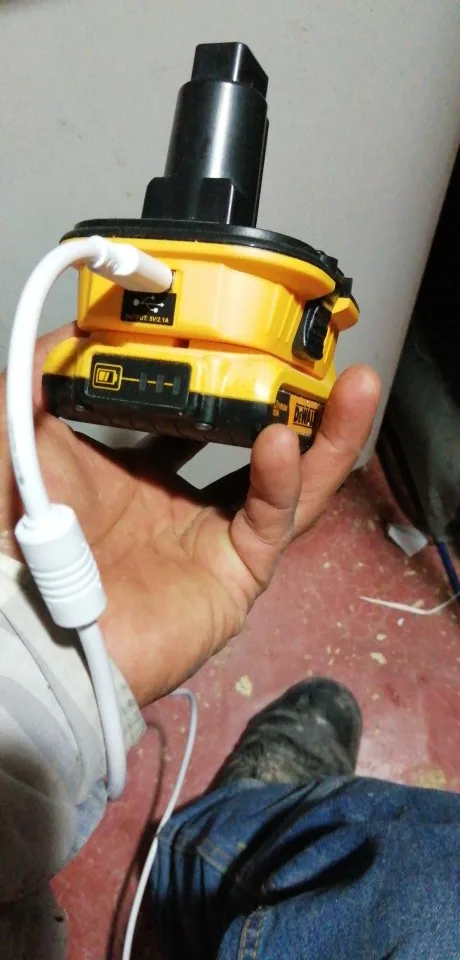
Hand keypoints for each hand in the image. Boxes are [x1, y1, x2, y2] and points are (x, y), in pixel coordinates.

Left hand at [0, 327, 379, 704]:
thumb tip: (79, 325)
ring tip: (356, 387)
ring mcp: (213, 542)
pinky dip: (281, 482)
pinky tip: (280, 442)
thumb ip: (39, 379)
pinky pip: (270, 523)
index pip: (195, 421)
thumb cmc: (26, 535)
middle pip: (255, 447)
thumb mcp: (22, 440)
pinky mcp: (235, 578)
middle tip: (316, 359)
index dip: (223, 380)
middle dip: (292, 403)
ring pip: (288, 484)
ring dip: (326, 437)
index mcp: (135, 476)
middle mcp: (180, 506)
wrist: (33, 628)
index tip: (240, 335)